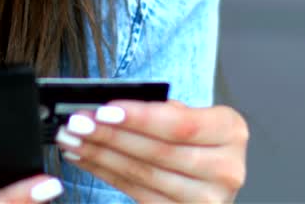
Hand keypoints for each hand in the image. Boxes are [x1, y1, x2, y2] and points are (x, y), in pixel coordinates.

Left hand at [53, 100, 247, 202]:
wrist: (211, 175)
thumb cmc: (196, 138)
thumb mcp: (191, 115)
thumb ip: (161, 110)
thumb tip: (107, 109)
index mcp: (231, 132)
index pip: (180, 125)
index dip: (140, 118)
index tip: (103, 109)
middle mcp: (227, 169)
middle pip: (158, 152)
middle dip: (110, 136)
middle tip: (77, 123)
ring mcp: (207, 200)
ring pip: (143, 175)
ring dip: (101, 155)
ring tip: (72, 139)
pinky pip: (136, 192)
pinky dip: (106, 173)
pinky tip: (85, 158)